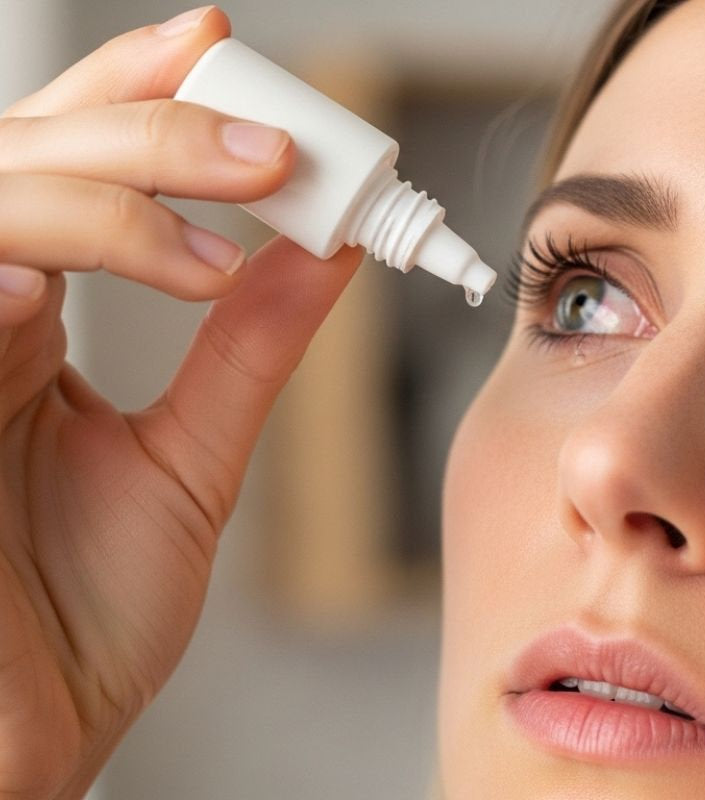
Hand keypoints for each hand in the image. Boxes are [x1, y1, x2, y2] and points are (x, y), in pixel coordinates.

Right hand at [0, 7, 360, 798]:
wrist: (32, 744)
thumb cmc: (81, 618)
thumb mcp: (189, 463)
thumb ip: (246, 350)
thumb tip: (327, 250)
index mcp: (26, 318)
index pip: (72, 163)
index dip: (135, 90)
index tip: (222, 45)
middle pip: (24, 158)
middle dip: (142, 130)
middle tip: (266, 147)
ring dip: (89, 194)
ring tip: (213, 233)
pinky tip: (45, 288)